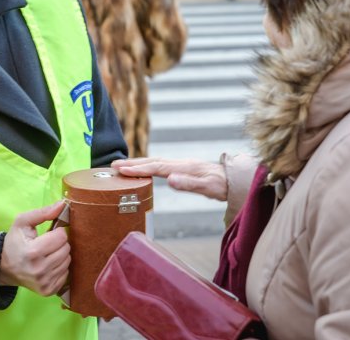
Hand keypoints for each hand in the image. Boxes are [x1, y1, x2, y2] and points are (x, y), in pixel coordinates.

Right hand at [0, 201, 70, 295]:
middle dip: (59, 243)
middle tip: (47, 244)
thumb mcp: (22, 222)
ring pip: (68, 261)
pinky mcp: (48, 291)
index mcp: (33, 251)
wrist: (3, 268)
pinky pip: (66, 274)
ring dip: (60, 255)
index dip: (56, 232)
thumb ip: (42, 212)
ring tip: (46, 254)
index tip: (47, 234)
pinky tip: (48, 265)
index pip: (61, 236)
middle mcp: (40, 270)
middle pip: (66, 249)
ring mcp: (44, 283)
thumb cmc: (14, 242)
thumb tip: (62, 204)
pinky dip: (60, 267)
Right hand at [112, 157, 226, 200]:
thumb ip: (189, 183)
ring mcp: (182, 164)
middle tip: (113, 166)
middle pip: (152, 161)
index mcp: (184, 167)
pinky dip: (148, 165)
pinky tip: (144, 169)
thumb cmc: (223, 185)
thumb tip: (169, 179)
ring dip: (138, 163)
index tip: (122, 170)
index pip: (156, 167)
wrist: (236, 179)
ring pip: (155, 162)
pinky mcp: (183, 168)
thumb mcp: (207, 188)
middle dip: (132, 164)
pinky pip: (161, 165)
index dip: (138, 169)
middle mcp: (181, 163)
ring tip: (121, 166)